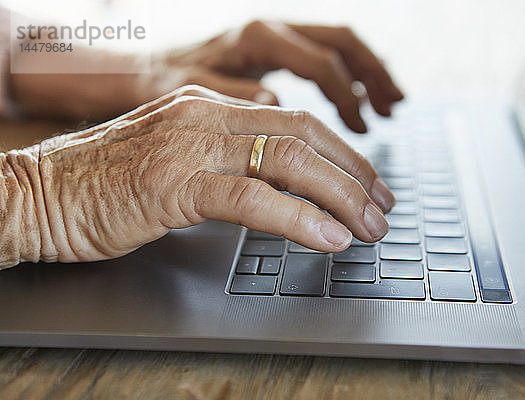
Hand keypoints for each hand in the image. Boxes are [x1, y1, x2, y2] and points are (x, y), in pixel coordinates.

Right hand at [15, 86, 394, 263]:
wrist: (36, 194)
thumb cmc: (103, 183)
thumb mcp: (175, 160)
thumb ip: (224, 162)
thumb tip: (279, 187)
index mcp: (209, 107)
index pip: (296, 122)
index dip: (343, 155)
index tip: (369, 185)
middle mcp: (206, 115)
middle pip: (305, 136)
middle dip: (355, 174)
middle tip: (382, 208)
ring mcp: (191, 145)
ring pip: (290, 161)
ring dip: (341, 197)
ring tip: (369, 227)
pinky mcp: (174, 182)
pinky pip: (253, 197)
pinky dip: (299, 219)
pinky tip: (329, 237)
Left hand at [147, 21, 403, 131]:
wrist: (144, 69)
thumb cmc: (163, 83)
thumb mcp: (192, 92)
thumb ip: (237, 97)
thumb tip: (277, 106)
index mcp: (256, 38)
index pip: (319, 64)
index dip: (345, 99)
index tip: (362, 133)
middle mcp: (272, 29)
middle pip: (341, 43)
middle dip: (373, 75)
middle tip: (394, 112)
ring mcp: (277, 36)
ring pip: (338, 45)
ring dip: (369, 73)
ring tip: (390, 105)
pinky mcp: (277, 49)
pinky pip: (324, 56)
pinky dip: (348, 77)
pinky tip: (359, 102)